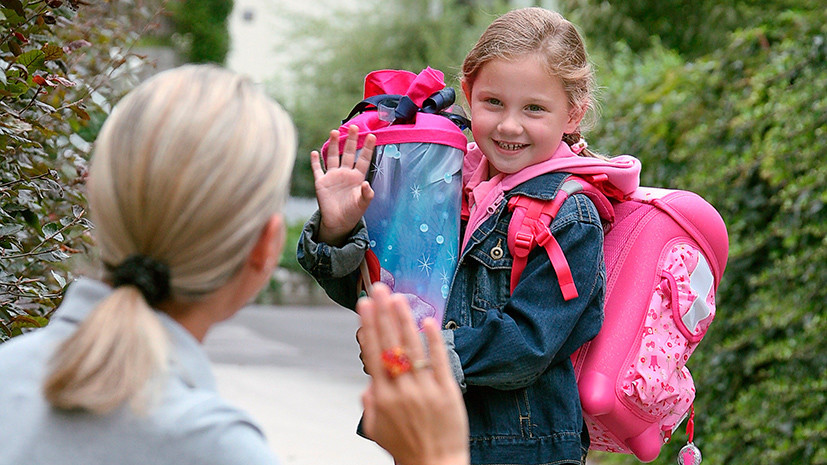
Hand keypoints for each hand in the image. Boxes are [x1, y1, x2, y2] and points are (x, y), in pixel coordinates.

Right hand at [311, 124, 375, 245]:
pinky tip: (314, 152)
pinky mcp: (321, 182)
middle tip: (354, 127)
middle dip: (351, 140)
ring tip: (334, 132)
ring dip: (333, 145)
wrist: (339, 222)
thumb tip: (367, 184)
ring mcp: (332, 176)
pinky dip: (315, 162)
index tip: (372, 136)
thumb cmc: (353, 212)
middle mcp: (345, 173)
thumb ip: (367, 194)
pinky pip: (317, 170)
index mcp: (357, 177)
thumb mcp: (363, 204)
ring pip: (333, 157)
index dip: (368, 148)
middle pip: (348, 153)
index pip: (364, 159)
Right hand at [357, 284, 469, 464]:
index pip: (373, 354)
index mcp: (382, 397)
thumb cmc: (406, 449)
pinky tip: (428, 322)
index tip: (364, 306)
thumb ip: (369, 405)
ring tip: (399, 299)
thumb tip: (367, 385)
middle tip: (378, 291)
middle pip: (390, 345)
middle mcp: (402, 390)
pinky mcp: (447, 392)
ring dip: (405, 321)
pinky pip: (440, 361)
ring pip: (413, 349)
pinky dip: (434, 341)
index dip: (368, 327)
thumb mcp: (377, 430)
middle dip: (383, 315)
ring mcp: (425, 390)